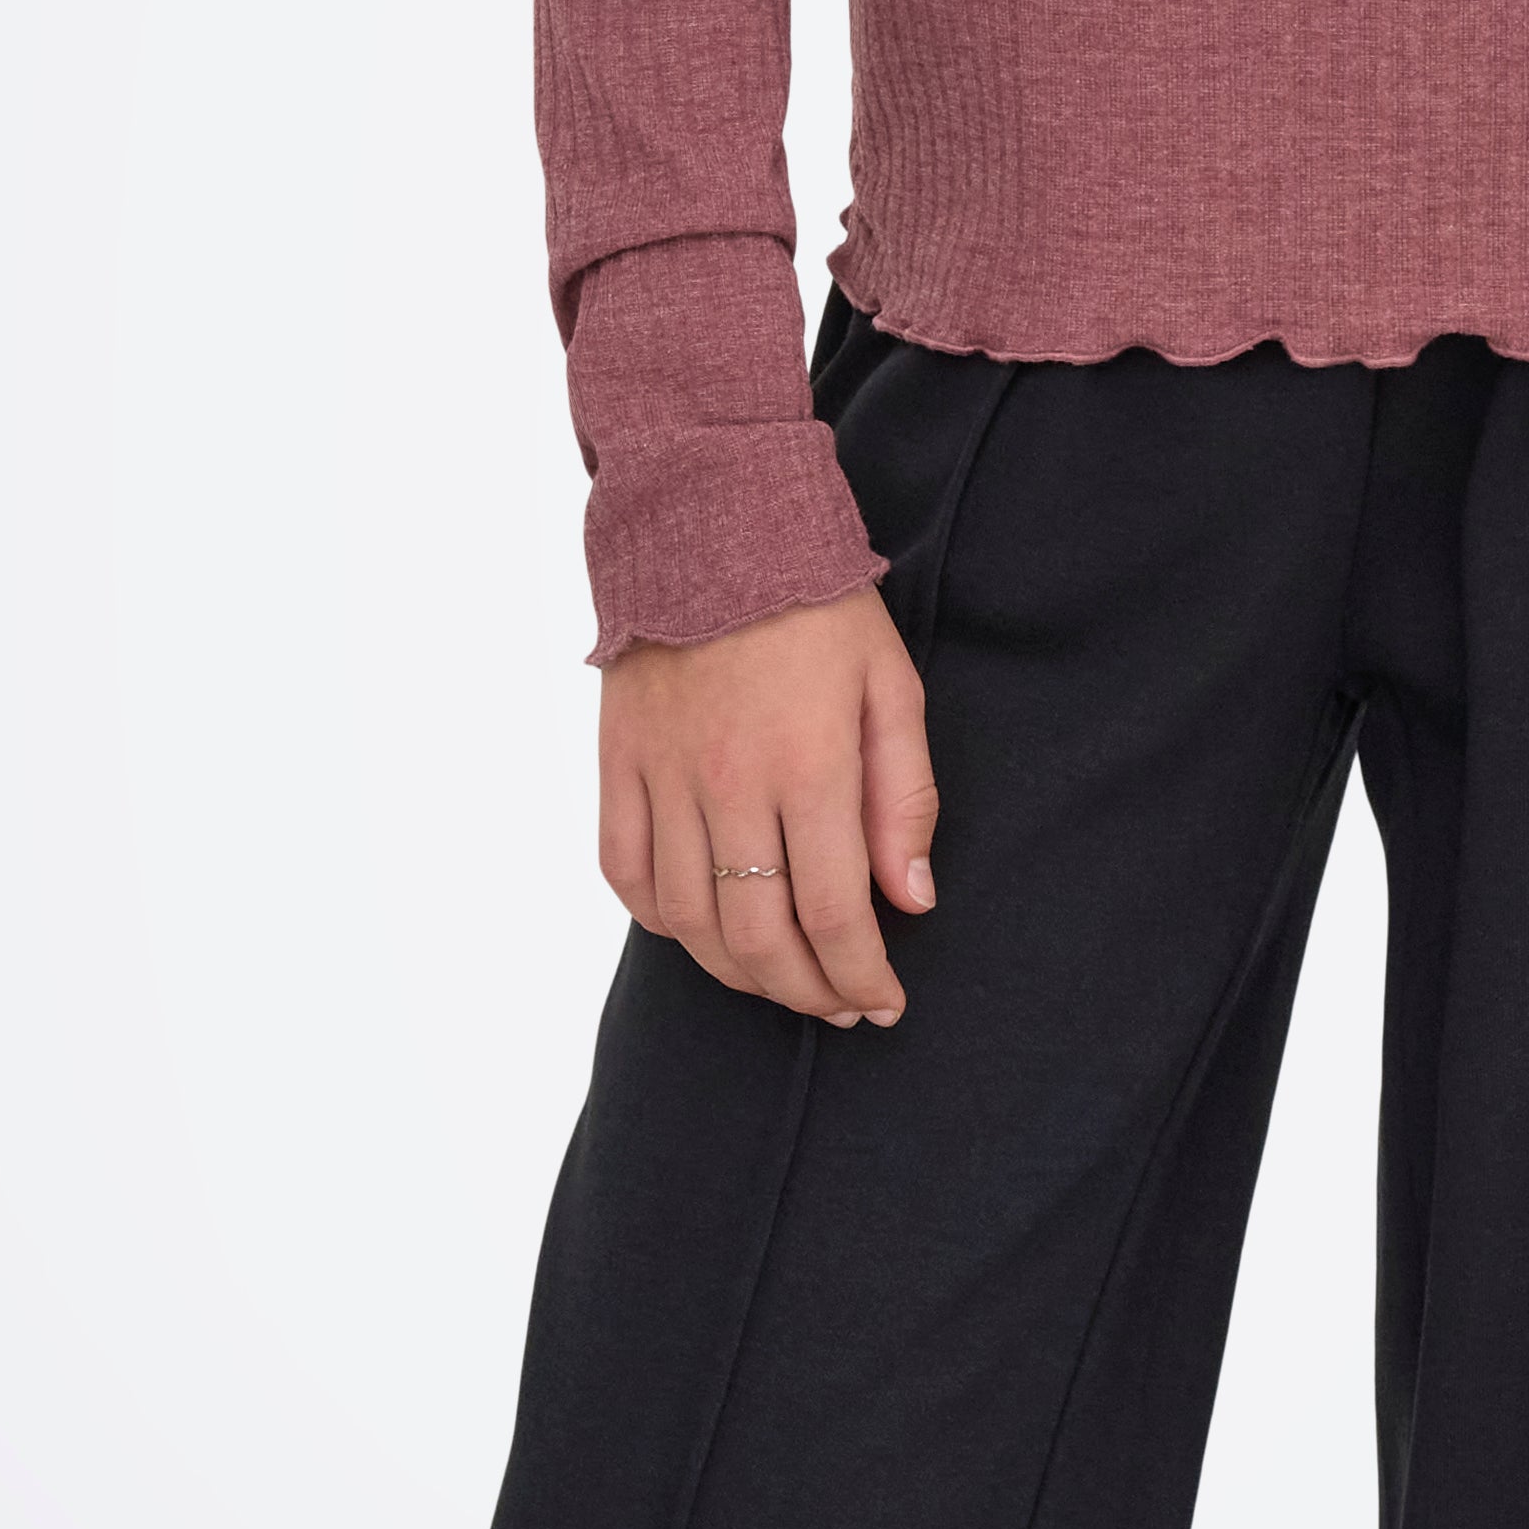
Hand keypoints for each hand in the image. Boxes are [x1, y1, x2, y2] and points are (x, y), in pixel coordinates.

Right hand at [599, 588, 940, 1026]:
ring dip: (736, 971)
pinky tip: (698, 929)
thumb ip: (905, 799)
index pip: (835, 913)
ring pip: (687, 921)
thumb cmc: (817, 606)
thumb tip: (910, 901)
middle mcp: (729, 784)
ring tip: (776, 979)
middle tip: (837, 1006)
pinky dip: (659, 919)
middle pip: (758, 936)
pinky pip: (623, 871)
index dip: (861, 976)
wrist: (711, 521)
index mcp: (809, 766)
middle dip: (804, 991)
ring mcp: (663, 776)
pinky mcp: (617, 763)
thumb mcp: (892, 689)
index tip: (883, 1003)